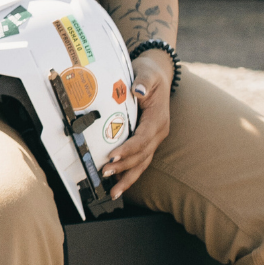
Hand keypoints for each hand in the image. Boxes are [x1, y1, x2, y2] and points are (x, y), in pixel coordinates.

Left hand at [103, 52, 176, 195]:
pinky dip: (129, 174)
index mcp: (158, 118)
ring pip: (142, 164)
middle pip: (142, 155)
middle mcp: (158, 132)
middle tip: (105, 172)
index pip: (143, 138)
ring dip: (127, 178)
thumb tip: (138, 90)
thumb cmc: (150, 73)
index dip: (128, 149)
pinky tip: (117, 185)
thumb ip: (144, 80)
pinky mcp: (147, 142)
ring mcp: (154, 139)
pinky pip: (140, 161)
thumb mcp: (148, 72)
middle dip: (124, 167)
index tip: (112, 156)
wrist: (157, 74)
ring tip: (113, 192)